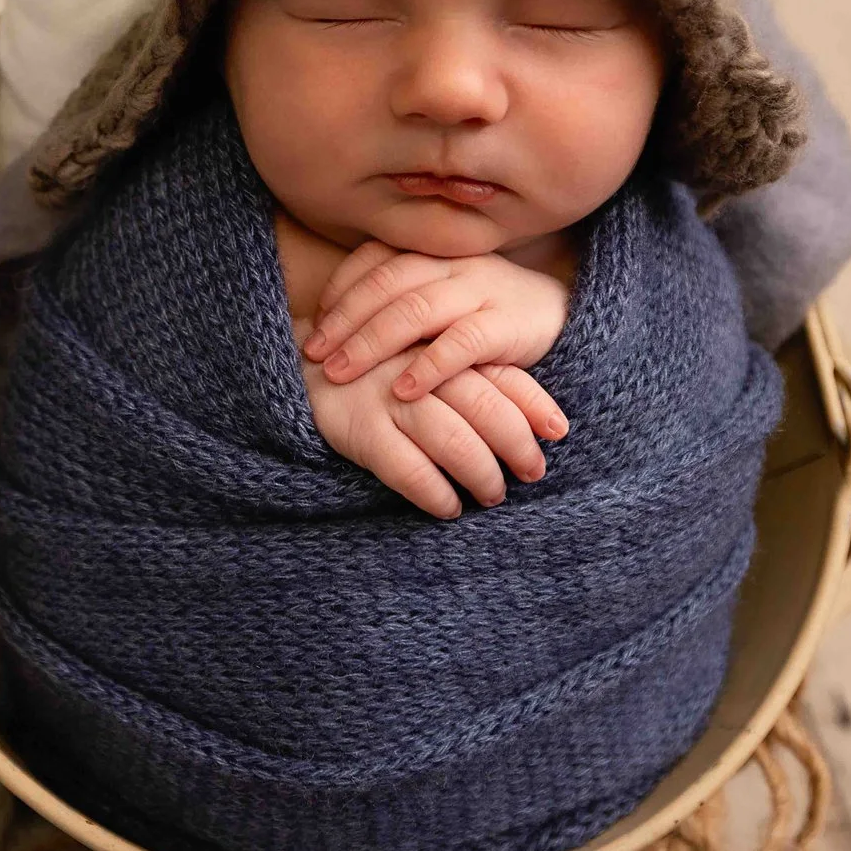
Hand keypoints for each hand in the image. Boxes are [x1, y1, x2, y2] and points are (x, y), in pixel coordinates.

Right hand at [300, 335, 567, 518]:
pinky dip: (434, 492)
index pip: (501, 373)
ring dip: (482, 474)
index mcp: (438, 343)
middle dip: (517, 446)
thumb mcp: (419, 357)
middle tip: (531, 474)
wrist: (291, 365)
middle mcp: (417, 367)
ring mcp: (387, 396)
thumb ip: (467, 374)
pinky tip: (448, 507)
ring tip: (493, 497)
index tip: (558, 432)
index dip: (535, 404)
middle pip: (486, 408)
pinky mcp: (358, 427)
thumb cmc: (371, 368)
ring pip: (453, 440)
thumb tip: (533, 417)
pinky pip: (407, 468)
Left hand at [303, 243, 573, 406]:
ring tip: (341, 373)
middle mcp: (453, 264)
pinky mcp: (507, 324)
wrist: (560, 314)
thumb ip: (398, 298)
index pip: (374, 259)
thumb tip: (330, 323)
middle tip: (313, 355)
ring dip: (372, 343)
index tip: (314, 324)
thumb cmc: (483, 310)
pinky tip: (402, 389)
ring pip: (416, 310)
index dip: (340, 290)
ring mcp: (482, 290)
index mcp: (432, 251)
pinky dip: (429, 366)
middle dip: (344, 321)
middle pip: (386, 285)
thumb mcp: (440, 295)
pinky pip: (462, 342)